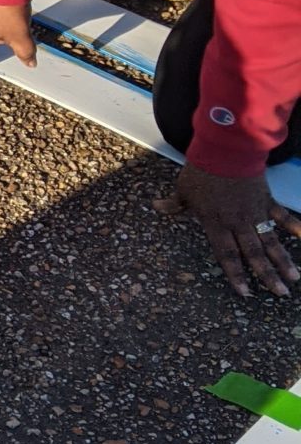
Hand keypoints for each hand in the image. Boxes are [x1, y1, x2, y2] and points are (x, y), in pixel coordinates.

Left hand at [156, 164, 300, 299]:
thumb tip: (156, 206)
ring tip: (293, 278)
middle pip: (254, 254)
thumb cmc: (201, 171)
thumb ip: (173, 204)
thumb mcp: (183, 190)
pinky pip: (282, 216)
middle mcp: (237, 223)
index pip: (226, 255)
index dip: (236, 274)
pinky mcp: (266, 200)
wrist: (226, 150)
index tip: (245, 293)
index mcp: (215, 224)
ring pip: (271, 241)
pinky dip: (294, 226)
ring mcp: (254, 212)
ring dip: (282, 261)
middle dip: (267, 275)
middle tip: (280, 293)